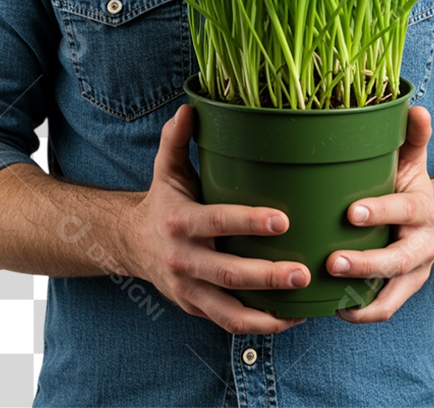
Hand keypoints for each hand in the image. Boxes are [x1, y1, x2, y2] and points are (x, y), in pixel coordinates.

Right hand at [123, 104, 309, 334]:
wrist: (130, 244)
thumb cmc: (162, 201)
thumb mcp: (166, 169)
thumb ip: (176, 139)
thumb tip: (189, 107)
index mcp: (179, 221)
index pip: (217, 221)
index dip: (249, 222)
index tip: (283, 220)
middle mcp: (182, 259)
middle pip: (227, 273)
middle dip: (267, 276)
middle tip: (303, 272)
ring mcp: (188, 289)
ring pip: (228, 309)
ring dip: (267, 312)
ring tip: (304, 305)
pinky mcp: (195, 308)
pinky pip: (228, 323)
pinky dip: (259, 326)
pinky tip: (291, 318)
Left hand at [326, 106, 433, 322]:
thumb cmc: (408, 187)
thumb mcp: (412, 161)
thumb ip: (412, 137)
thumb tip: (416, 107)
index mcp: (422, 208)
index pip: (403, 210)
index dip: (379, 212)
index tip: (350, 212)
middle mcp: (422, 243)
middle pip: (399, 259)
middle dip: (366, 262)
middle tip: (332, 261)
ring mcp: (414, 271)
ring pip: (393, 289)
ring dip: (363, 295)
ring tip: (331, 292)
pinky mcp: (403, 289)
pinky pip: (386, 308)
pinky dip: (362, 312)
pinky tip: (334, 307)